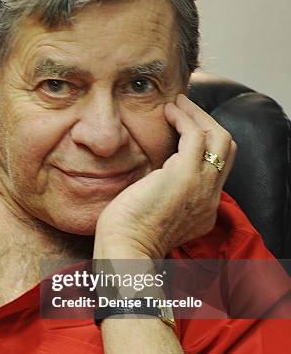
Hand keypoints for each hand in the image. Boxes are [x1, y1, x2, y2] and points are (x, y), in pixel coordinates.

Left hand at [94, 94, 236, 259]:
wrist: (125, 249)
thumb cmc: (128, 235)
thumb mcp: (155, 215)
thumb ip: (162, 194)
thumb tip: (150, 175)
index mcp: (203, 210)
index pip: (218, 168)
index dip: (206, 145)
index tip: (186, 129)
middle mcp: (209, 198)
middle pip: (227, 149)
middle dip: (209, 124)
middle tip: (186, 109)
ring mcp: (201, 185)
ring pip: (218, 137)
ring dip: (198, 115)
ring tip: (178, 104)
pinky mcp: (185, 174)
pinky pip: (195, 134)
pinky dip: (184, 117)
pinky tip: (168, 111)